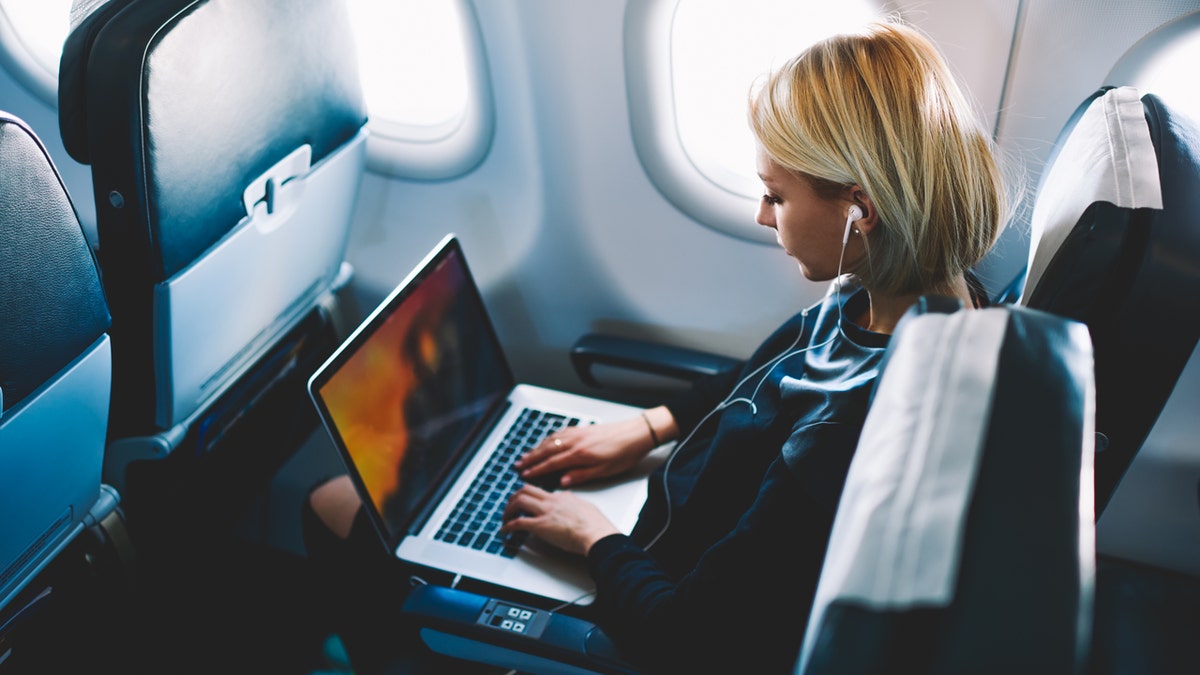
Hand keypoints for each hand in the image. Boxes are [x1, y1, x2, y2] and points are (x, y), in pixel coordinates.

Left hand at [501, 484, 619, 555]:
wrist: (596, 534)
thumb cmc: (595, 525)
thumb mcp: (585, 507)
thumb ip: (574, 504)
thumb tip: (571, 505)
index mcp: (563, 496)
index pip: (541, 491)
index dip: (531, 496)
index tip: (526, 502)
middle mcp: (551, 500)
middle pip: (526, 490)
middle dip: (514, 497)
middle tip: (510, 506)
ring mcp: (545, 512)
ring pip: (519, 501)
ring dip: (508, 509)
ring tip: (505, 518)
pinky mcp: (540, 526)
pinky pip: (518, 522)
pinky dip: (508, 526)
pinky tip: (504, 531)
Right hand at [514, 409, 670, 486]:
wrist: (637, 433)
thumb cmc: (624, 453)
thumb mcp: (604, 471)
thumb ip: (581, 475)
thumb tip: (562, 481)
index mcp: (580, 454)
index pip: (552, 463)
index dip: (537, 470)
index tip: (525, 475)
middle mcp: (576, 441)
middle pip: (547, 450)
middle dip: (531, 458)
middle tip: (518, 464)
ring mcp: (578, 433)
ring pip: (551, 440)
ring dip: (537, 447)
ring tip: (527, 454)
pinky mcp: (583, 428)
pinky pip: (560, 432)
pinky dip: (549, 437)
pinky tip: (547, 440)